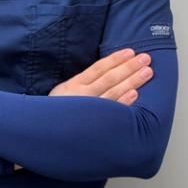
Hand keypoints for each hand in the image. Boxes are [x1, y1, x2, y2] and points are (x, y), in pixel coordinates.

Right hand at [13, 50, 153, 170]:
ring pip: (114, 92)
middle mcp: (82, 96)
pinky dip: (125, 102)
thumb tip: (105, 72)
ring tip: (147, 72)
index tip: (130, 52)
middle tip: (146, 59)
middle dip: (130, 67)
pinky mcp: (94, 124)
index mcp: (74, 85)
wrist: (40, 135)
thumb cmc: (55, 113)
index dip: (115, 59)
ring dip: (132, 81)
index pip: (99, 68)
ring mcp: (88, 110)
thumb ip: (81, 83)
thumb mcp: (63, 92)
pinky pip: (112, 112)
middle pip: (110, 77)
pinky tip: (135, 94)